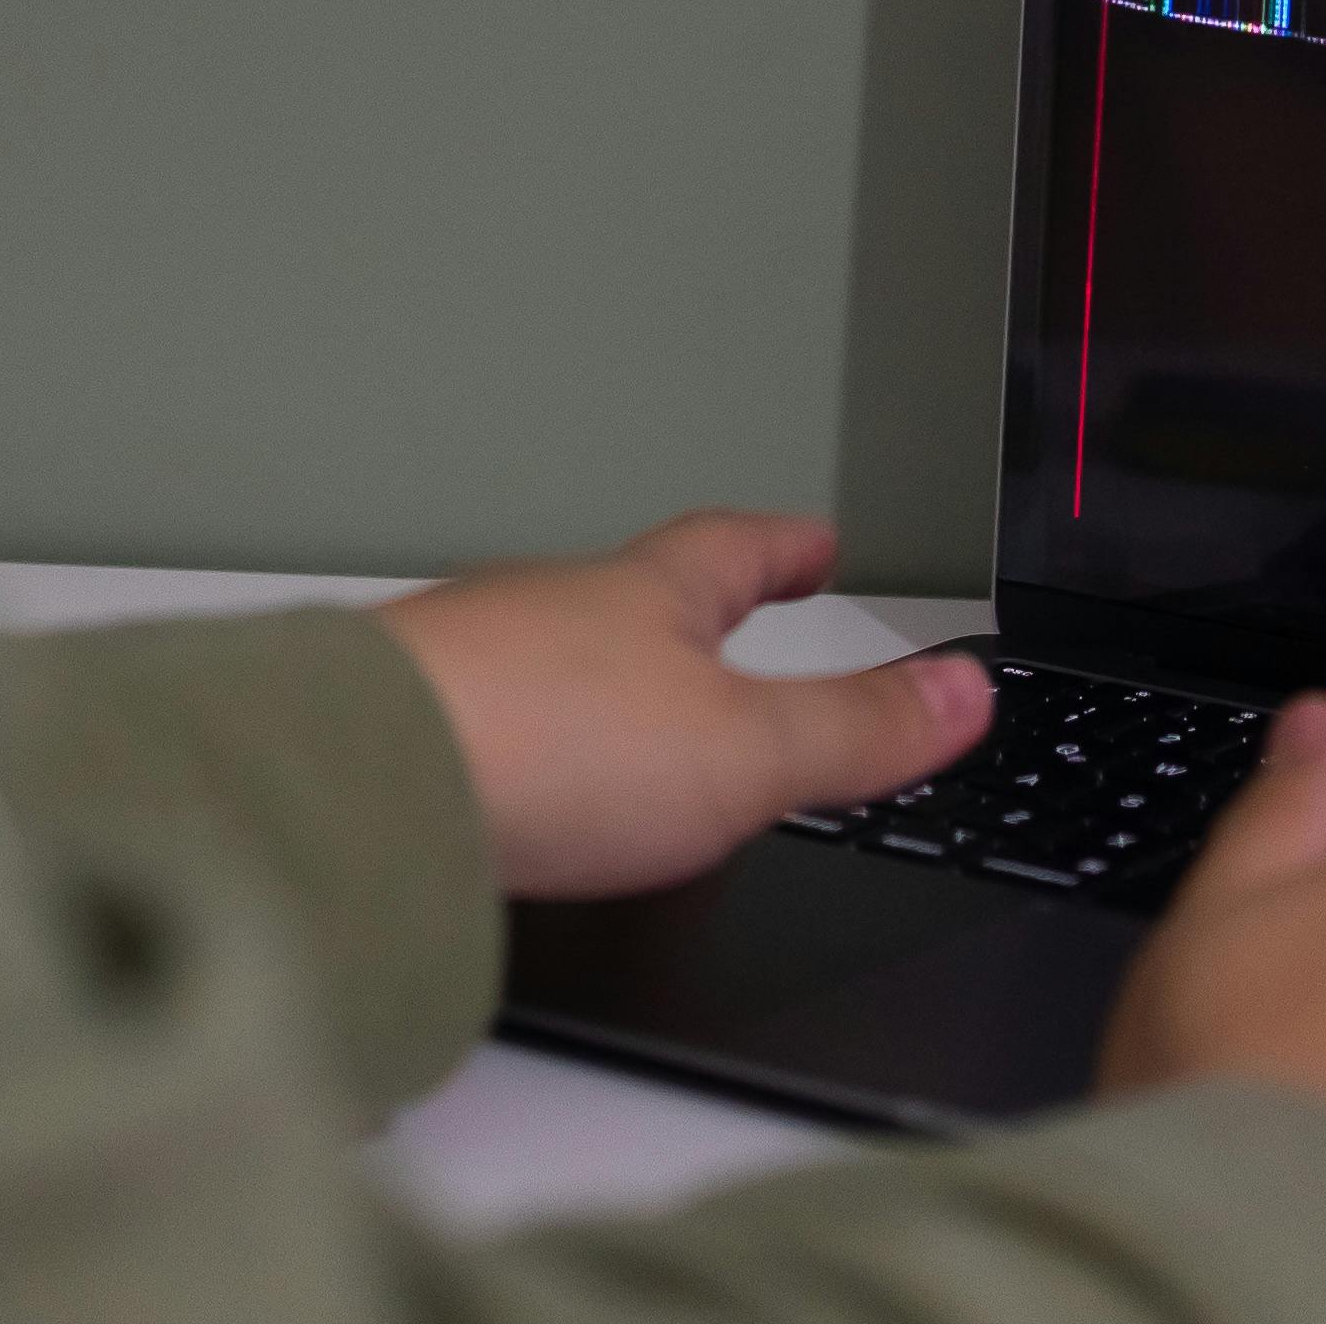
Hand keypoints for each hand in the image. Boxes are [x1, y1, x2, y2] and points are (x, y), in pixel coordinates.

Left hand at [375, 511, 989, 898]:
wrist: (360, 782)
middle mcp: (549, 608)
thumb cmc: (544, 745)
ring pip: (551, 648)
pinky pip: (485, 715)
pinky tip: (522, 784)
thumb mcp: (744, 751)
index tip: (818, 540)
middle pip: (634, 590)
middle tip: (731, 608)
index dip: (787, 547)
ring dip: (598, 669)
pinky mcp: (403, 730)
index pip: (737, 548)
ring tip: (630, 702)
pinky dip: (523, 735)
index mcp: (646, 596)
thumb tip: (965, 693)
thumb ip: (855, 730)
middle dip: (687, 602)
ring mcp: (466, 664)